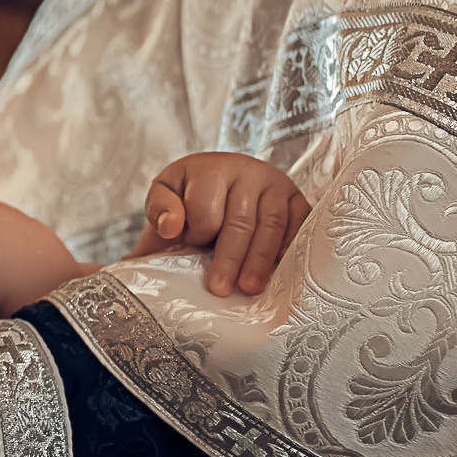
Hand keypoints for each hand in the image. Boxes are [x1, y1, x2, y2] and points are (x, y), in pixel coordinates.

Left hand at [133, 152, 311, 295]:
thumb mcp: (164, 201)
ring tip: (249, 289)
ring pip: (271, 225)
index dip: (198, 232)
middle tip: (221, 289)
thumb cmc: (187, 205)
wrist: (225, 193)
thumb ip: (157, 215)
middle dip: (228, 256)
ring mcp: (275, 183)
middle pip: (240, 219)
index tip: (191, 249)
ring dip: (259, 260)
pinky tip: (279, 273)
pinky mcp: (297, 199)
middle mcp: (244, 169)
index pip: (205, 205)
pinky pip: (298, 226)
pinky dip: (287, 250)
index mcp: (206, 167)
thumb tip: (162, 233)